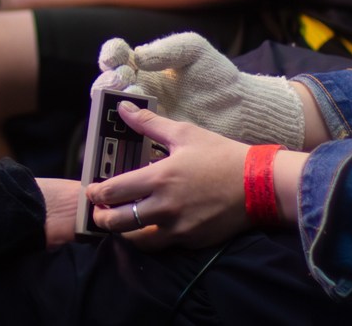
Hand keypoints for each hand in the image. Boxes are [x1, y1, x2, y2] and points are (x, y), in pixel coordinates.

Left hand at [87, 103, 249, 248]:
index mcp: (159, 178)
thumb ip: (150, 124)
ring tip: (123, 221)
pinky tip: (150, 226)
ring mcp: (178, 227)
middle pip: (118, 222)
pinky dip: (151, 237)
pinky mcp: (191, 240)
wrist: (259, 185)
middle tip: (100, 211)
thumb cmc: (221, 155)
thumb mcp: (185, 134)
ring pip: (138, 240)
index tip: (92, 191)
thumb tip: (123, 108)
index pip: (114, 191)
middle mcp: (164, 207)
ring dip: (125, 232)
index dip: (96, 193)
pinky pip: (163, 244)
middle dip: (103, 218)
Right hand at [93, 33, 306, 149]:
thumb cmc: (220, 76)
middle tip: (118, 84)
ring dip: (111, 111)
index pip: (118, 57)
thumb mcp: (194, 51)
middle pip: (109, 86)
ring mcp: (147, 114)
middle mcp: (142, 88)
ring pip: (115, 112)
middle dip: (107, 84)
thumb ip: (167, 49)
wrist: (242, 112)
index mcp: (148, 65)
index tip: (116, 61)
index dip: (111, 57)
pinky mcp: (155, 138)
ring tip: (119, 110)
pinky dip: (124, 137)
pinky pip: (131, 137)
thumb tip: (139, 58)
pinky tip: (127, 135)